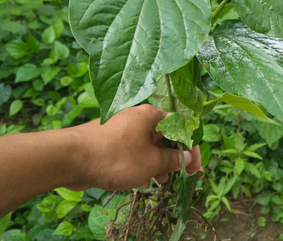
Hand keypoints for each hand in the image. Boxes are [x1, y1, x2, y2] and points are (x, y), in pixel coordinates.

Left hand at [68, 104, 202, 190]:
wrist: (71, 157)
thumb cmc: (117, 156)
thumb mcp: (151, 162)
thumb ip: (172, 159)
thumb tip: (186, 157)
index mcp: (151, 115)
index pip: (181, 127)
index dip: (192, 148)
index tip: (195, 168)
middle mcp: (138, 117)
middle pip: (164, 136)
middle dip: (174, 157)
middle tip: (180, 176)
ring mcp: (123, 128)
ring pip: (148, 145)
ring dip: (157, 163)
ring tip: (161, 182)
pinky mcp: (111, 140)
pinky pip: (132, 150)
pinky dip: (140, 163)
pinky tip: (140, 181)